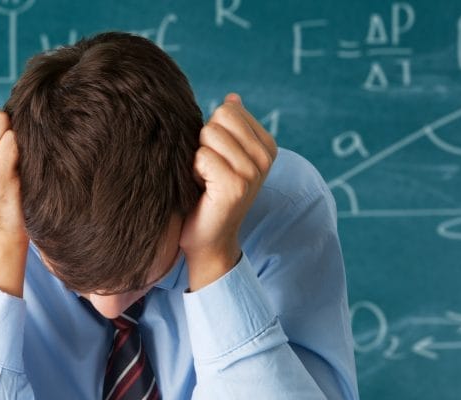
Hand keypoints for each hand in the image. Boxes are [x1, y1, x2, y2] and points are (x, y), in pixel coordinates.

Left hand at [179, 94, 277, 290]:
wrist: (208, 240)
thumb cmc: (210, 196)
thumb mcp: (224, 157)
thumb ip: (230, 128)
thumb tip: (233, 98)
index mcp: (266, 146)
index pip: (229, 109)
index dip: (212, 133)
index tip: (217, 162)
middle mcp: (265, 158)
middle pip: (220, 117)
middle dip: (204, 142)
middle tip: (209, 172)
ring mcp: (253, 172)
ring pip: (209, 135)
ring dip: (197, 159)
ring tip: (206, 182)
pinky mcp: (235, 186)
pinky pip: (202, 157)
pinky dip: (194, 173)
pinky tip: (203, 192)